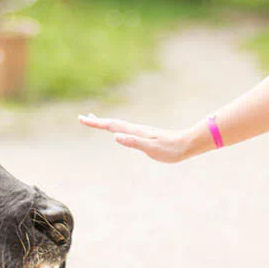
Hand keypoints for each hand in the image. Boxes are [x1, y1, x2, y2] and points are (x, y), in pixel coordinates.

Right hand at [77, 113, 203, 162]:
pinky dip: (116, 128)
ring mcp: (140, 131)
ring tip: (96, 121)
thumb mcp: (151, 148)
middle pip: (112, 123)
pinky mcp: (144, 136)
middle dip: (97, 121)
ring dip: (105, 123)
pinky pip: (125, 130)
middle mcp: (135, 129)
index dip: (96, 123)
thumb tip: (115, 136)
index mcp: (134, 131)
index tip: (82, 119)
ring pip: (118, 125)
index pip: (111, 125)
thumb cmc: (170, 149)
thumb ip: (134, 142)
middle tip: (82, 118)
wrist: (186, 144)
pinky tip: (118, 132)